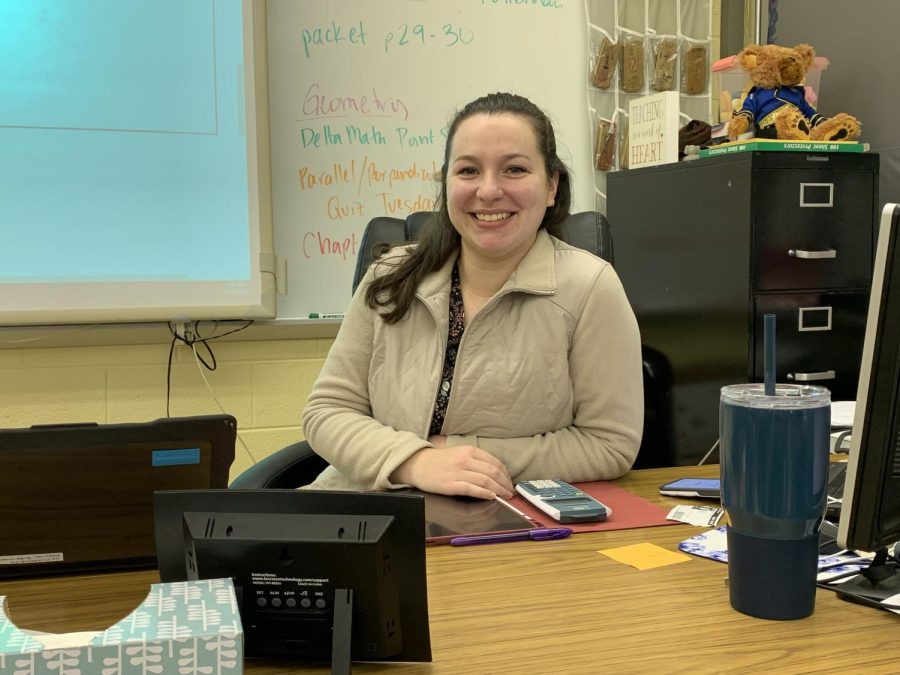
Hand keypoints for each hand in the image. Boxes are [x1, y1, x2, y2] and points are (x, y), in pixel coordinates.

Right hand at [391, 444, 513, 499]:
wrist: (417, 464)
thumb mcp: (459, 453)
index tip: (510, 482)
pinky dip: (484, 493)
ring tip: (505, 497)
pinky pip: (472, 489)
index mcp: (469, 451)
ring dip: (498, 490)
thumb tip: (496, 473)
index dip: (506, 474)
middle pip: (493, 472)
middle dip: (505, 484)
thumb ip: (476, 461)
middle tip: (511, 493)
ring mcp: (458, 472)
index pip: (495, 462)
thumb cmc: (439, 460)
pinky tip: (491, 497)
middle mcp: (465, 460)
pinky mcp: (450, 484)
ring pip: (485, 481)